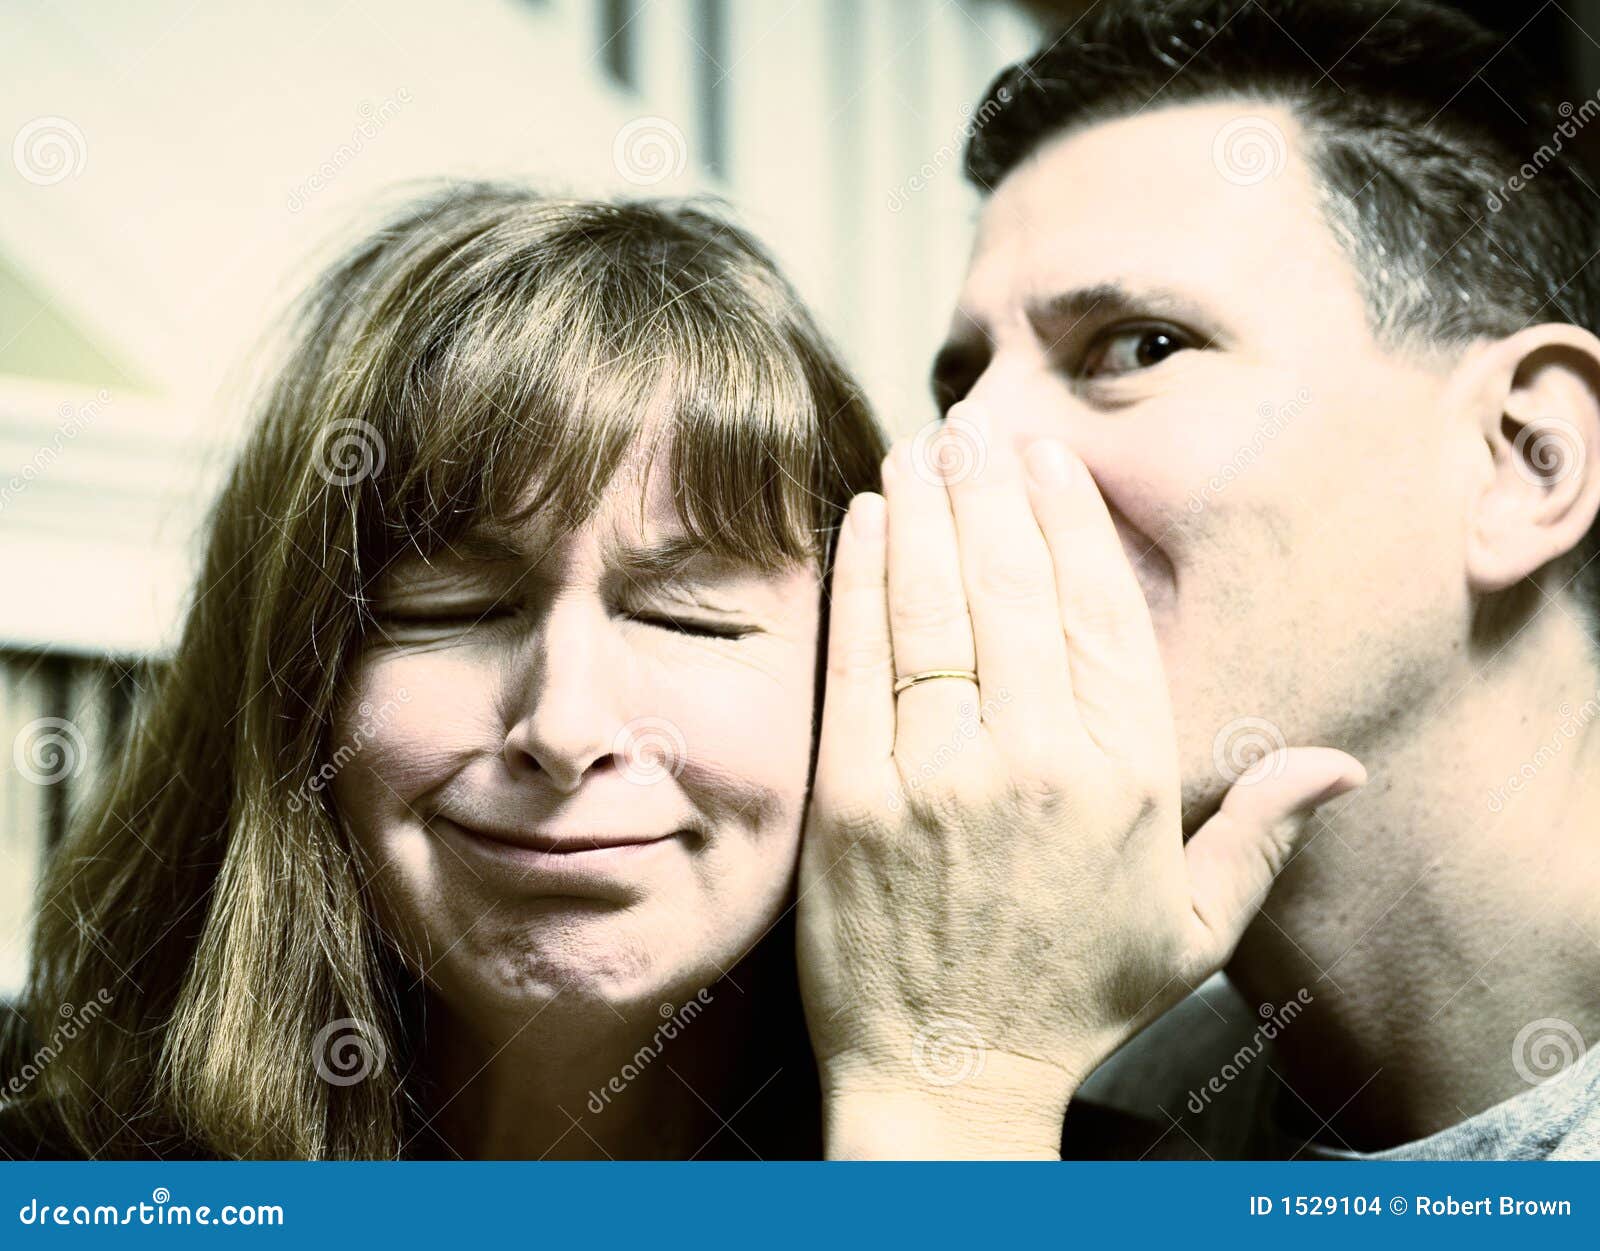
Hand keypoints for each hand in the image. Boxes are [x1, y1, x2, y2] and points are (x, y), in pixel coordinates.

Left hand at [796, 402, 1364, 1158]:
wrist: (950, 1085)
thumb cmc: (1075, 1003)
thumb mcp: (1192, 929)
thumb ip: (1262, 831)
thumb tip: (1341, 764)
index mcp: (1124, 780)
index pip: (1102, 614)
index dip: (1073, 524)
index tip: (1051, 461)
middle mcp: (1035, 761)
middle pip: (1014, 588)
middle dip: (993, 490)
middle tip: (975, 425)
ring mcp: (936, 774)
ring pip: (935, 606)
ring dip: (927, 512)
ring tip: (921, 449)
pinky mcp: (854, 795)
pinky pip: (861, 660)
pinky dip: (864, 580)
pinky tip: (868, 520)